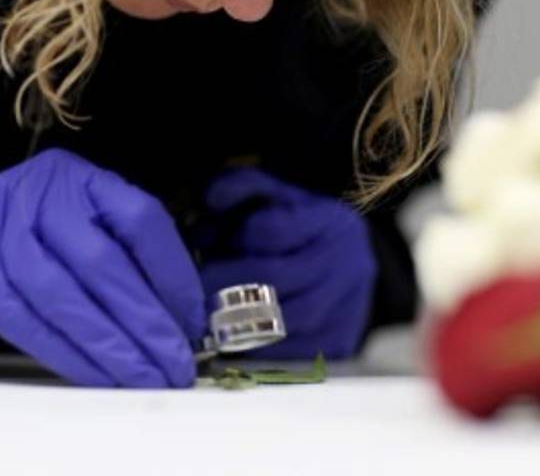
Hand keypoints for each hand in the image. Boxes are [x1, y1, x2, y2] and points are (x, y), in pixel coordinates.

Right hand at [0, 148, 205, 387]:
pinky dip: (72, 358)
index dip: (172, 272)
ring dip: (113, 349)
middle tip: (177, 364)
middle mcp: (41, 200)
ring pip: (66, 301)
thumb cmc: (41, 232)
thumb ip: (128, 251)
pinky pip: (33, 328)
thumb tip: (181, 316)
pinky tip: (102, 378)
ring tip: (147, 379)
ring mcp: (5, 241)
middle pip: (102, 264)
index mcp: (80, 179)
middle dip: (147, 322)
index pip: (139, 218)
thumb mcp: (84, 215)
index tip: (191, 319)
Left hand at [198, 168, 376, 359]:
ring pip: (284, 322)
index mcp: (328, 221)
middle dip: (223, 286)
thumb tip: (211, 198)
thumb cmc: (299, 224)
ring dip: (237, 323)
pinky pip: (293, 354)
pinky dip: (258, 350)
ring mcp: (349, 307)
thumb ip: (241, 186)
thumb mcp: (275, 194)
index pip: (272, 230)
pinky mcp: (342, 343)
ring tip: (204, 318)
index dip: (235, 238)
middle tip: (190, 291)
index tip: (204, 243)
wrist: (349, 262)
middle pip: (274, 280)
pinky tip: (232, 340)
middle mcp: (346, 264)